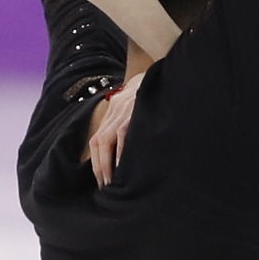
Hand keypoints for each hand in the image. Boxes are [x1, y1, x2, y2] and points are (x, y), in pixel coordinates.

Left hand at [85, 63, 144, 184]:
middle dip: (99, 166)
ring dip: (106, 163)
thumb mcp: (137, 106)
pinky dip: (120, 151)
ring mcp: (124, 109)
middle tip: (105, 186)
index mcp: (114, 110)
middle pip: (97, 141)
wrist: (163, 73)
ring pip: (106, 139)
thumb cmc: (153, 96)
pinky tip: (122, 166)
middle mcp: (115, 109)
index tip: (101, 179)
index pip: (96, 140)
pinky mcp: (135, 110)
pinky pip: (123, 133)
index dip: (96, 161)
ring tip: (112, 181)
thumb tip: (124, 152)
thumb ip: (129, 123)